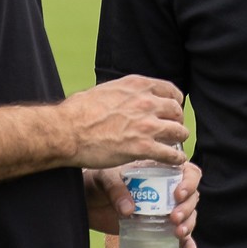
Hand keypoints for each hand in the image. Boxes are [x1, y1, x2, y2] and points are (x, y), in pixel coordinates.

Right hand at [61, 76, 187, 169]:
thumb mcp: (104, 90)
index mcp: (137, 86)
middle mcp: (146, 102)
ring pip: (178, 132)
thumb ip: (121, 94)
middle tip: (172, 129)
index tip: (172, 109)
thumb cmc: (77, 112)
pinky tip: (175, 161)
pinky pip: (170, 154)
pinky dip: (175, 158)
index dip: (174, 102)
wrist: (67, 131)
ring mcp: (146, 125)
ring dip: (179, 139)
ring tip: (175, 145)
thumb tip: (122, 98)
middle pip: (176, 112)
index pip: (170, 90)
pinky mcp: (143, 147)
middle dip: (176, 121)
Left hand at [83, 161, 201, 247]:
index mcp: (159, 171)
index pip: (187, 172)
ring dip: (189, 224)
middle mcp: (166, 189)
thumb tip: (129, 210)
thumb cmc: (96, 183)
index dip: (189, 182)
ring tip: (177, 233)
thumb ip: (116, 189)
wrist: (85, 202)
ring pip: (188, 215)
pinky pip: (178, 235)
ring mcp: (163, 210)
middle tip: (173, 218)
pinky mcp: (158, 227)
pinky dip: (186, 244)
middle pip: (191, 196)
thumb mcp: (104, 178)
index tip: (177, 195)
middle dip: (187, 208)